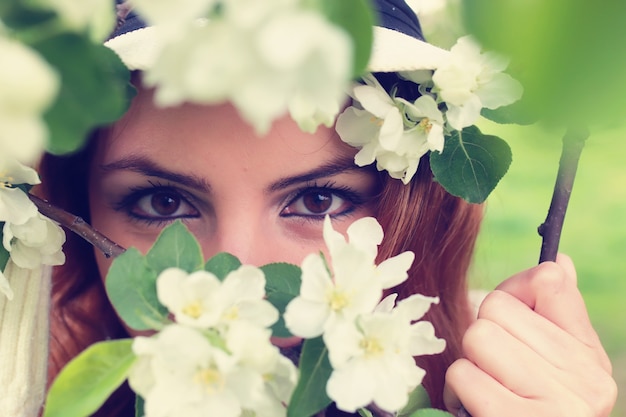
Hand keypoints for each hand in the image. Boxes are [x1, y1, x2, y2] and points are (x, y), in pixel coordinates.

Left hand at [444, 254, 616, 416]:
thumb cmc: (539, 407)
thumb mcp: (560, 365)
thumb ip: (557, 315)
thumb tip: (558, 262)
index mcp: (591, 358)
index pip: (546, 282)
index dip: (515, 293)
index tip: (511, 319)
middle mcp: (584, 381)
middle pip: (497, 310)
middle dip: (486, 334)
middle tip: (498, 368)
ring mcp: (552, 406)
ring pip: (478, 337)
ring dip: (470, 364)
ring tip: (487, 388)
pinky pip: (463, 375)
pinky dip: (458, 391)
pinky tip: (476, 408)